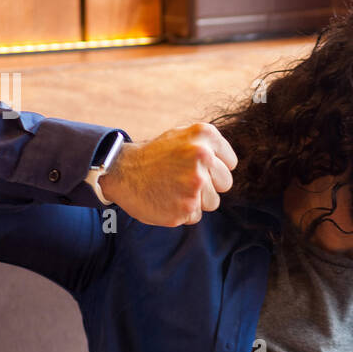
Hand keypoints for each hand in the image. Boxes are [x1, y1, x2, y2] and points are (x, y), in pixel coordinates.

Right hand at [98, 122, 237, 226]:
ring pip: (213, 202)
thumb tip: (230, 164)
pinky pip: (195, 216)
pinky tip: (166, 199)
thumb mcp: (183, 137)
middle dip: (210, 185)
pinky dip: (182, 212)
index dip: (214, 168)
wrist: (121, 171)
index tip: (195, 166)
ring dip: (196, 200)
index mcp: (204, 135)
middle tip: (184, 179)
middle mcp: (202, 157)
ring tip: (173, 188)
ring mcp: (194, 183)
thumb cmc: (155, 156)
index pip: (230, 163)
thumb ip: (209, 146)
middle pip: (226, 183)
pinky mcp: (186, 207)